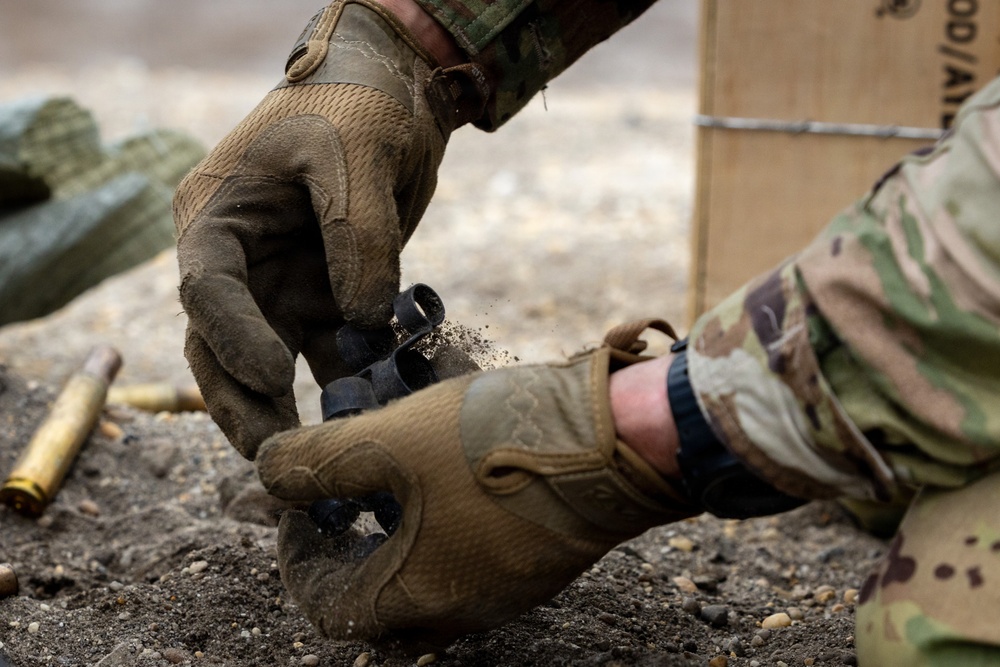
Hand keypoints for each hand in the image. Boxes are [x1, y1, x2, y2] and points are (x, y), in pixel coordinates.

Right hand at [174, 0, 484, 457]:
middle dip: (246, 402)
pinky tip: (378, 424)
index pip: (206, 288)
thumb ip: (358, 233)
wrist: (393, 94)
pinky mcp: (329, 302)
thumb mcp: (355, 152)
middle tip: (277, 457)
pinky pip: (336, 355)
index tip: (275, 376)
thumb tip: (365, 318)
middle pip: (224, 346)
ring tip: (320, 463)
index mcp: (216, 217)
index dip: (234, 336)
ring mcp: (282, 287)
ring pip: (276, 365)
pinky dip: (356, 388)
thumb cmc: (357, 104)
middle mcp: (240, 262)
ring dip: (296, 413)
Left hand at [255, 321, 697, 648]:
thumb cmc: (496, 446)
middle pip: (377, 601)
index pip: (327, 606)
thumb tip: (264, 473)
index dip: (296, 556)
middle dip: (346, 549)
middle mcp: (462, 609)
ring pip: (426, 579)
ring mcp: (506, 589)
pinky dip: (440, 527)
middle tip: (339, 497)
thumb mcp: (388, 439)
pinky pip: (470, 558)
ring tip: (389, 477)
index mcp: (418, 595)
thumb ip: (314, 462)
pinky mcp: (538, 559)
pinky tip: (445, 473)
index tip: (298, 503)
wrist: (617, 440)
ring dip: (394, 536)